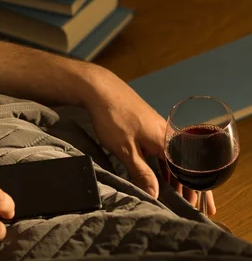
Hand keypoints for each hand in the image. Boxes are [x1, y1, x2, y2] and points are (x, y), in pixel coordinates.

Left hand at [83, 66, 215, 214]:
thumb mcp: (125, 149)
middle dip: (186, 184)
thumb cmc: (113, 118)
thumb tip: (155, 194)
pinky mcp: (147, 125)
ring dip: (174, 175)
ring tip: (175, 193)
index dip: (190, 189)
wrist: (101, 89)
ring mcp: (157, 129)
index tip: (193, 205)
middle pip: (182, 164)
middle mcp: (167, 134)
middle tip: (189, 204)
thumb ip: (141, 172)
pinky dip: (163, 163)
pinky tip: (159, 172)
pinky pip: (161, 149)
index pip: (186, 170)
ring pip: (172, 157)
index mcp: (166, 141)